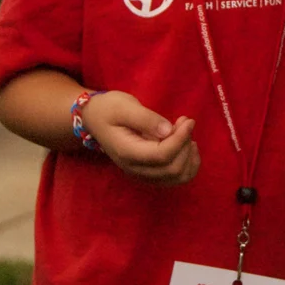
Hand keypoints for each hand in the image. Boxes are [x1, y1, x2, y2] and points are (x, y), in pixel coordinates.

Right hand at [82, 91, 199, 185]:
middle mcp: (135, 169)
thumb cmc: (108, 109)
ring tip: (186, 133)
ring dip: (189, 156)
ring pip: (177, 177)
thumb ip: (146, 119)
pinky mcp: (150, 172)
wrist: (95, 119)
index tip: (187, 120)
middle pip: (172, 169)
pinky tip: (187, 145)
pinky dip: (188, 163)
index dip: (180, 139)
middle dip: (185, 145)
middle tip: (185, 122)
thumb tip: (168, 130)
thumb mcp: (124, 106)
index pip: (162, 156)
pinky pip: (176, 177)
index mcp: (128, 152)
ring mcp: (143, 173)